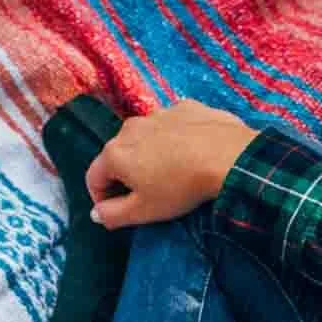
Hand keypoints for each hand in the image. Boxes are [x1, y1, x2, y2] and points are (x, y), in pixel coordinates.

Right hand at [84, 98, 256, 231]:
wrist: (228, 156)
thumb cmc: (179, 187)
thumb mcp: (143, 211)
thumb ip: (112, 215)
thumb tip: (96, 213)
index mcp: (114, 153)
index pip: (93, 178)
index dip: (101, 198)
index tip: (116, 211)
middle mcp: (130, 128)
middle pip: (118, 155)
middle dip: (126, 175)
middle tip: (146, 194)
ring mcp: (158, 114)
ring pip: (144, 138)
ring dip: (149, 155)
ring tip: (171, 172)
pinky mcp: (184, 107)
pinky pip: (171, 126)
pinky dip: (173, 139)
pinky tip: (190, 152)